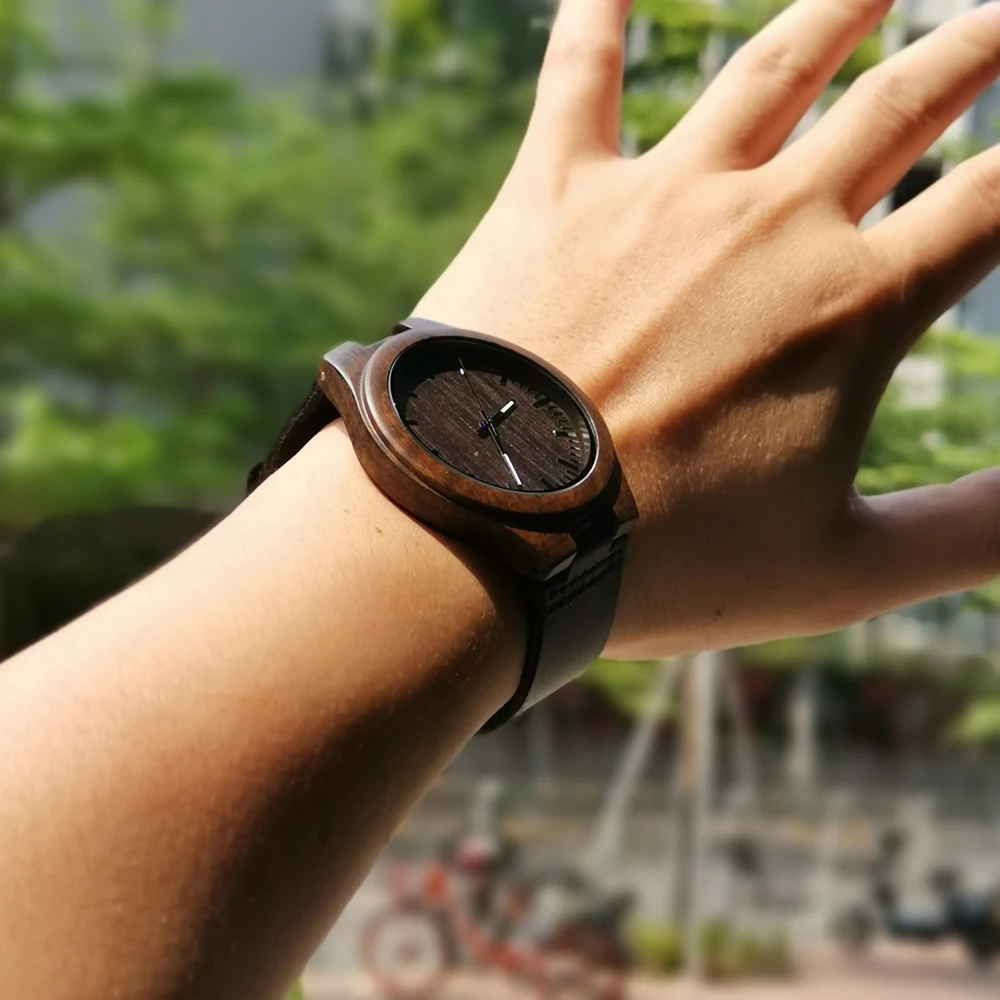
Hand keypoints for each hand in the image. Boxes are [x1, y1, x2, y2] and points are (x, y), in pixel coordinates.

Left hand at [417, 0, 999, 659]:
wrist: (490, 535)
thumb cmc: (663, 564)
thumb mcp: (843, 570)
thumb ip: (975, 533)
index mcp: (853, 306)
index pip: (999, 200)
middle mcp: (770, 223)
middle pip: (905, 101)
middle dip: (975, 50)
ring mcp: (659, 196)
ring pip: (774, 68)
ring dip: (841, 7)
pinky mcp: (554, 194)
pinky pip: (577, 74)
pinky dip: (594, 14)